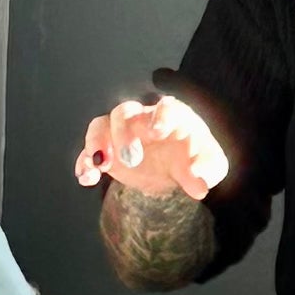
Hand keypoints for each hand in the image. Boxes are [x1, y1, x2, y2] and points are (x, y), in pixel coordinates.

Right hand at [75, 95, 228, 201]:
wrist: (178, 169)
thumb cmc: (197, 159)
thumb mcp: (210, 166)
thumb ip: (206, 172)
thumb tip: (199, 186)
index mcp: (173, 115)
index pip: (165, 108)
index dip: (159, 117)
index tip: (156, 132)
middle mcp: (144, 118)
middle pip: (124, 111)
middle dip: (123, 132)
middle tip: (131, 159)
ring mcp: (122, 131)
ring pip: (101, 124)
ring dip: (95, 142)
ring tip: (99, 165)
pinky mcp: (108, 149)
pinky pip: (89, 150)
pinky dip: (84, 162)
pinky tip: (86, 178)